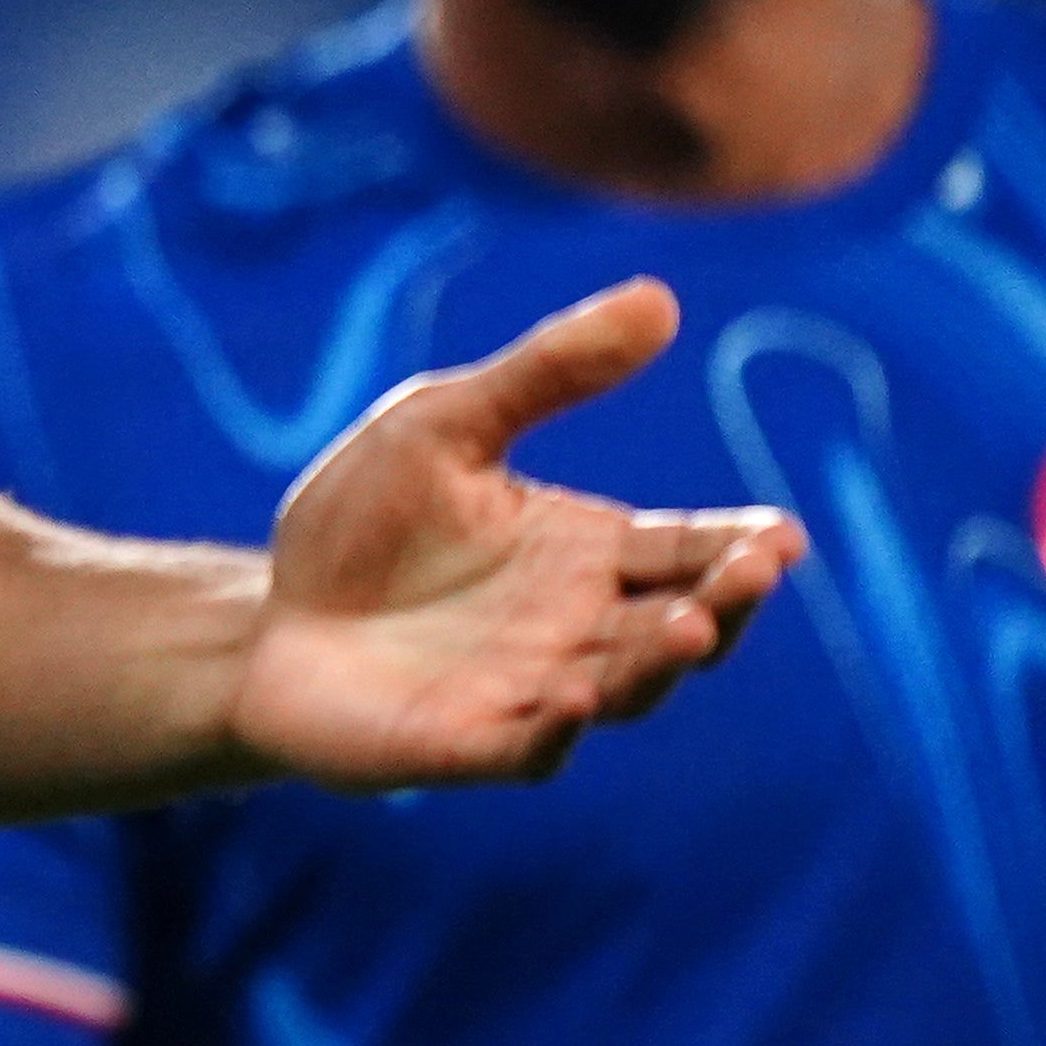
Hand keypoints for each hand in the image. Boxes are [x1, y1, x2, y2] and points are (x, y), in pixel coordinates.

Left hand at [232, 278, 801, 793]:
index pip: (692, 550)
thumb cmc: (362, 520)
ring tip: (688, 626)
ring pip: (625, 688)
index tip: (782, 534)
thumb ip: (546, 372)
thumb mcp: (443, 424)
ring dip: (660, 662)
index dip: (745, 548)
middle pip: (683, 624)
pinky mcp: (465, 744)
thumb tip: (660, 296)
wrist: (264, 616)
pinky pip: (531, 748)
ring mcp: (530, 692)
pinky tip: (572, 696)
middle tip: (755, 570)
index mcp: (589, 553)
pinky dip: (558, 727)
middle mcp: (579, 628)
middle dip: (726, 601)